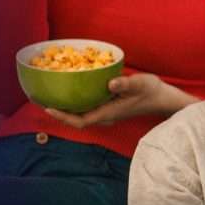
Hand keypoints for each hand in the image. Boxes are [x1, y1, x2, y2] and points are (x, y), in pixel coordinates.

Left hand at [45, 73, 191, 127]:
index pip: (81, 120)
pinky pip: (88, 106)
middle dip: (58, 111)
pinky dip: (76, 100)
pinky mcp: (109, 106)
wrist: (164, 99)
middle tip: (40, 98)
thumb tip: (109, 84)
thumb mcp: (141, 84)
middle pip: (76, 118)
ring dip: (66, 107)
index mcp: (109, 112)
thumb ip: (126, 83)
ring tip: (51, 94)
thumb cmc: (152, 92)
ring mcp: (107, 111)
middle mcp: (105, 115)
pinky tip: (71, 88)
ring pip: (81, 113)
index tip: (48, 108)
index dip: (63, 116)